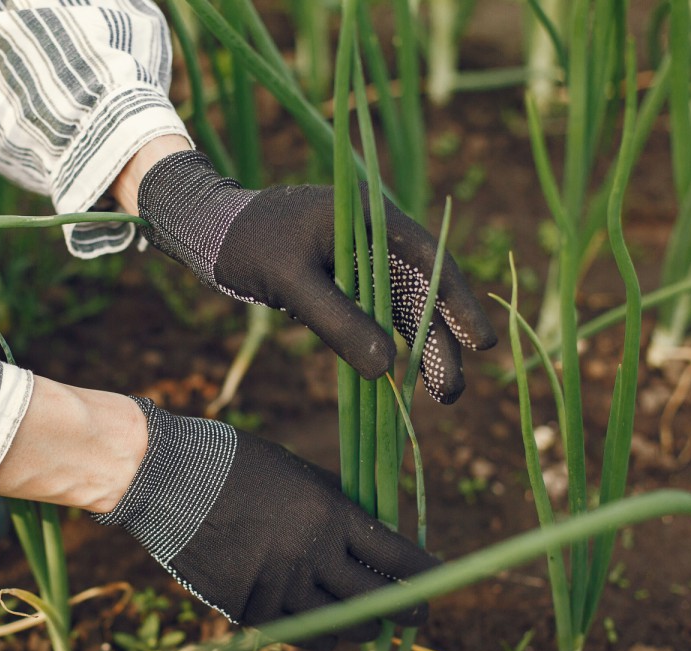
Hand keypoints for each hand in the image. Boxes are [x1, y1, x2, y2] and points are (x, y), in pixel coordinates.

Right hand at [92, 398, 439, 646]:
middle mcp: (312, 556)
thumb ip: (336, 504)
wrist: (168, 479)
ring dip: (360, 627)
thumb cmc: (235, 464)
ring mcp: (279, 587)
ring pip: (340, 628)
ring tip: (365, 622)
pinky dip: (316, 634)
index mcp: (330, 515)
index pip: (398, 557)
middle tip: (417, 615)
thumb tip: (375, 528)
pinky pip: (297, 635)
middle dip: (405, 611)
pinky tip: (322, 629)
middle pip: (378, 602)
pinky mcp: (247, 609)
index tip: (439, 581)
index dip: (426, 575)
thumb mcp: (298, 473)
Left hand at [137, 150, 496, 401]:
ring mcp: (360, 258)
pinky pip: (376, 314)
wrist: (210, 230)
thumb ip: (338, 321)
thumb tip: (387, 368)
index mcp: (371, 218)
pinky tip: (402, 377)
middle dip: (441, 342)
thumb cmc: (248, 245)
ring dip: (420, 348)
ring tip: (439, 394)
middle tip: (452, 392)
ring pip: (402, 308)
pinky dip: (389, 342)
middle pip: (421, 291)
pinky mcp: (343, 279)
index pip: (430, 260)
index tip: (480, 344)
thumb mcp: (292, 283)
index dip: (458, 303)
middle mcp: (374, 236)